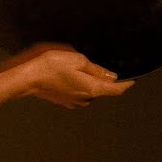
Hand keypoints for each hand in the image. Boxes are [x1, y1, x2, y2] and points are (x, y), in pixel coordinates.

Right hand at [18, 43, 133, 108]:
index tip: (132, 81)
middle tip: (100, 67)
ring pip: (89, 91)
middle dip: (104, 80)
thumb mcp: (78, 60)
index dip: (126, 85)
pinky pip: (77, 93)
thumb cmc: (52, 66)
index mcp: (92, 88)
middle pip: (102, 90)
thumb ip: (96, 70)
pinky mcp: (64, 100)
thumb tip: (111, 76)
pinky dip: (78, 85)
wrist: (29, 77)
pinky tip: (69, 75)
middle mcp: (85, 98)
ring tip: (80, 68)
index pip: (115, 89)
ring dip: (89, 82)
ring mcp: (73, 101)